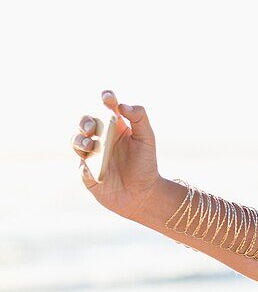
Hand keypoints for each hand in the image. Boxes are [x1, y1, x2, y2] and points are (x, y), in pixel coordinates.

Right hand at [72, 90, 162, 220]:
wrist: (143, 194)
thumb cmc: (146, 165)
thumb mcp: (147, 139)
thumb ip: (139, 118)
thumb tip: (122, 105)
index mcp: (116, 127)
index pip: (107, 108)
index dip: (106, 99)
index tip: (107, 97)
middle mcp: (101, 138)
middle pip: (86, 122)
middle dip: (85, 121)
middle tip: (92, 127)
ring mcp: (92, 154)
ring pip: (76, 140)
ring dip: (79, 139)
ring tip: (90, 143)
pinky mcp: (86, 171)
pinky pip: (79, 165)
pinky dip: (84, 164)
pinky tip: (91, 167)